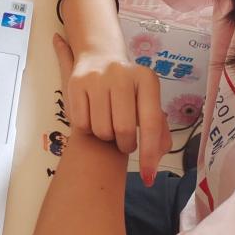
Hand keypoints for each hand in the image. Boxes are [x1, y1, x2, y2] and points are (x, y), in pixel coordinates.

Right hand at [53, 33, 171, 185]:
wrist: (99, 56)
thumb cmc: (129, 89)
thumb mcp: (147, 102)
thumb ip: (158, 131)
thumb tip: (155, 162)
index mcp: (146, 78)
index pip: (152, 122)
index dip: (150, 153)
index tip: (147, 177)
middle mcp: (122, 74)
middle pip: (124, 129)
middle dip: (125, 145)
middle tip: (124, 141)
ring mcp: (97, 77)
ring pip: (101, 129)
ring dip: (105, 137)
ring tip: (108, 124)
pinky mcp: (76, 82)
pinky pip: (80, 123)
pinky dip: (87, 129)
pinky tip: (92, 117)